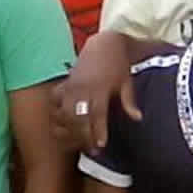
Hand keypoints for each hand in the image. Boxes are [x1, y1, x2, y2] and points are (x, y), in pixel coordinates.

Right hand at [53, 33, 140, 152]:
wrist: (104, 44)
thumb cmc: (118, 64)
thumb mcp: (127, 82)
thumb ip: (129, 101)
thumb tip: (138, 118)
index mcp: (100, 87)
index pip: (97, 113)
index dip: (98, 130)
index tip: (101, 144)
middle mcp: (83, 87)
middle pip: (78, 117)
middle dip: (84, 135)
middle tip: (92, 149)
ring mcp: (71, 85)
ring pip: (64, 111)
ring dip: (70, 128)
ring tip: (78, 140)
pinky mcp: (64, 83)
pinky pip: (54, 100)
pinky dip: (56, 111)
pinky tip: (63, 122)